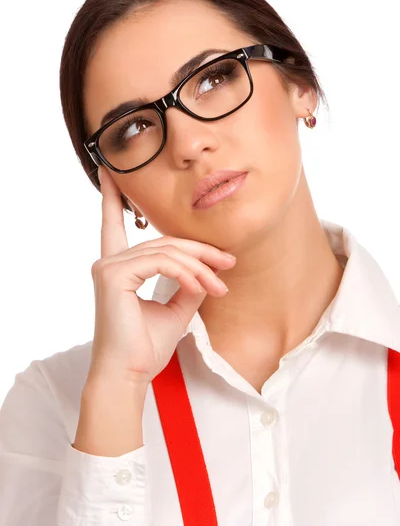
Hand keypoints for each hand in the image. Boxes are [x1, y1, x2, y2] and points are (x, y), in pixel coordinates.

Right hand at [86, 166, 235, 385]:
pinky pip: (161, 262)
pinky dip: (186, 273)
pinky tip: (201, 288)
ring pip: (167, 251)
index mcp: (119, 267)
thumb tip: (206, 270)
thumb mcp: (176, 309)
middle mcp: (109, 262)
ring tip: (220, 286)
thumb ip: (188, 284)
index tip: (109, 172)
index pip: (113, 225)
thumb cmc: (146, 347)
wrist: (130, 376)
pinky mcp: (113, 274)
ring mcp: (108, 266)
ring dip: (200, 267)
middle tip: (229, 265)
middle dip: (201, 252)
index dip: (110, 197)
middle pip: (165, 242)